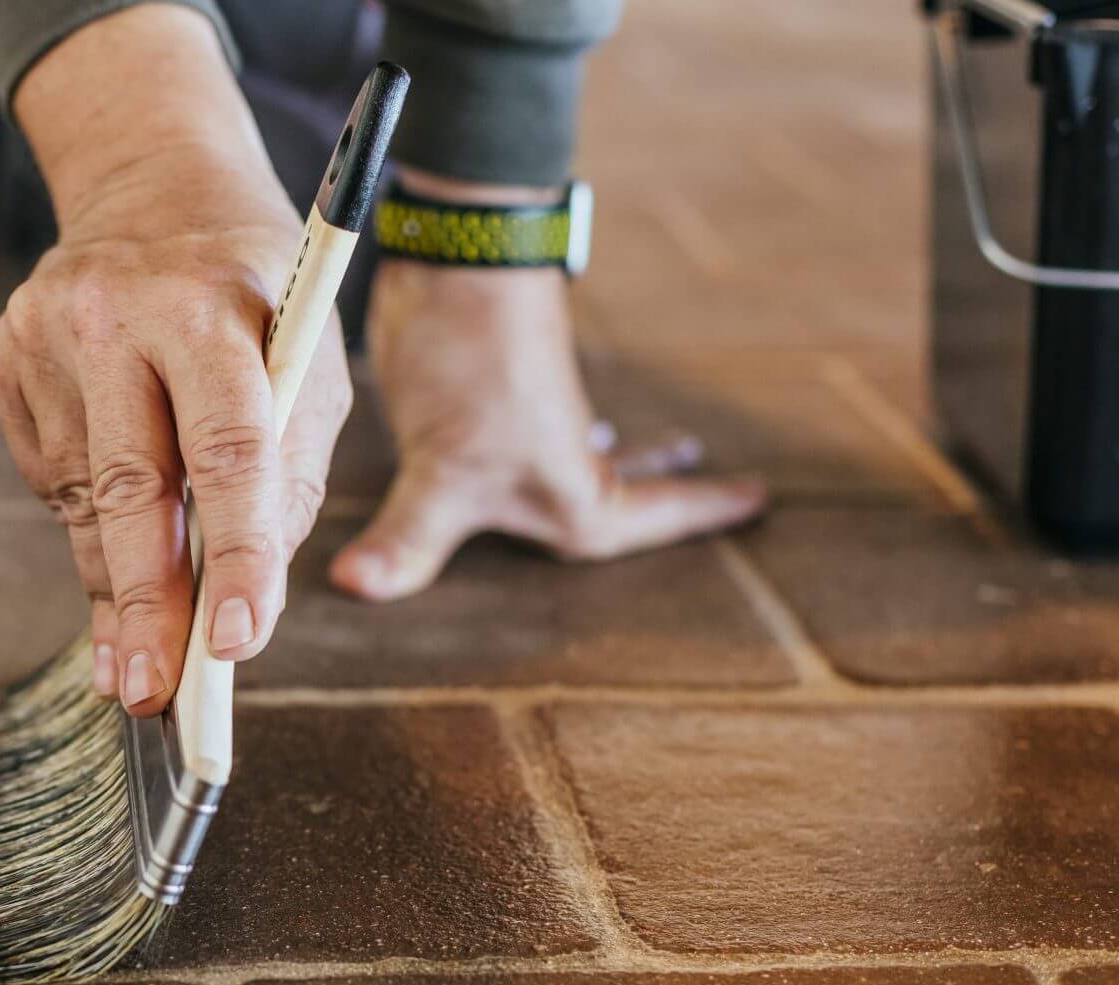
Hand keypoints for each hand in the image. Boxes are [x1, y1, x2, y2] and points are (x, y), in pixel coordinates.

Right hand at [0, 6, 351, 714]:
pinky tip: (117, 514)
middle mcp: (114, 314)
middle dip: (145, 606)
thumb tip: (239, 602)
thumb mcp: (312, 360)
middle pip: (131, 488)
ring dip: (116, 586)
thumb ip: (290, 473)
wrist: (155, 188)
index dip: (235, 553)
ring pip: (84, 500)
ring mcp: (42, 334)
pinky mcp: (1, 357)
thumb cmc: (256, 296)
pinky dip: (90, 520)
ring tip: (135, 658)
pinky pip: (51, 478)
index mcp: (210, 307)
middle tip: (150, 695)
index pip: (228, 449)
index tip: (235, 643)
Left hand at [331, 180, 766, 600]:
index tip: (760, 496)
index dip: (699, 513)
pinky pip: (526, 432)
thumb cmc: (472, 365)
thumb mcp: (440, 470)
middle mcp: (559, 458)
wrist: (459, 261)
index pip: (648, 515)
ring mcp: (527, 422)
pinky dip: (546, 438)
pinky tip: (527, 440)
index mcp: (572, 491)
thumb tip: (358, 587)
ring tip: (632, 452)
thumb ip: (408, 537)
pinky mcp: (488, 395)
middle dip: (665, 492)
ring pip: (578, 453)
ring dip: (611, 459)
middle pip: (627, 486)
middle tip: (718, 487)